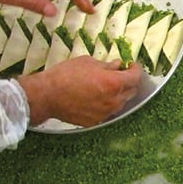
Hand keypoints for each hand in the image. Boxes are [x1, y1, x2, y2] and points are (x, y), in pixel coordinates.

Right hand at [15, 57, 142, 126]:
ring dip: (118, 93)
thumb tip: (118, 66)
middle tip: (120, 74)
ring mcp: (106, 113)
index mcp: (113, 83)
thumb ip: (107, 65)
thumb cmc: (65, 75)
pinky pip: (108, 111)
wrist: (47, 95)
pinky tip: (97, 97)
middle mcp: (114, 101)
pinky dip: (107, 103)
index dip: (135, 69)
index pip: (135, 77)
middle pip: (131, 91)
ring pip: (121, 103)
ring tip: (106, 85)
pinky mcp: (97, 121)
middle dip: (128, 81)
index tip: (132, 65)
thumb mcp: (88, 62)